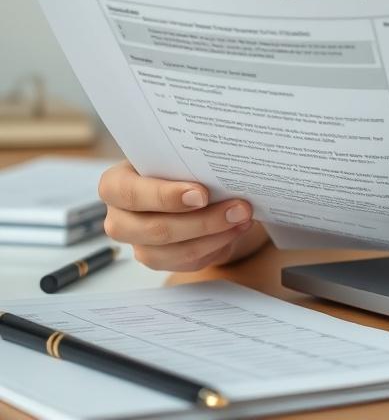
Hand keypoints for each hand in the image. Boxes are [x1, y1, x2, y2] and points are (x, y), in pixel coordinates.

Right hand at [98, 160, 265, 271]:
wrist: (193, 187)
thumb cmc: (181, 166)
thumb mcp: (179, 156)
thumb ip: (188, 161)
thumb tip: (221, 164)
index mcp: (115, 184)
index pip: (129, 193)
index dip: (164, 196)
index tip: (202, 195)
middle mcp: (119, 217)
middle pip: (155, 229)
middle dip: (203, 221)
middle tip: (239, 208)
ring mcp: (137, 243)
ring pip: (173, 252)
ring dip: (214, 236)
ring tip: (243, 219)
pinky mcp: (158, 260)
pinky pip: (187, 262)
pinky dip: (215, 247)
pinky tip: (235, 231)